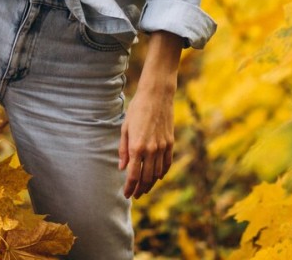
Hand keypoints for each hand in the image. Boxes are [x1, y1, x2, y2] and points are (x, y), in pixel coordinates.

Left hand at [118, 81, 174, 197]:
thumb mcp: (125, 128)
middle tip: (135, 195)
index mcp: (136, 146)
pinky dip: (162, 173)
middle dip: (139, 189)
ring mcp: (162, 147)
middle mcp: (150, 150)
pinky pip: (167, 163)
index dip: (129, 187)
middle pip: (146, 178)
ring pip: (157, 173)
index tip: (126, 194)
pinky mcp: (170, 143)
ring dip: (150, 184)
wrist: (157, 96)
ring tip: (144, 189)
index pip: (133, 175)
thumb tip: (122, 168)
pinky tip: (157, 177)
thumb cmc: (137, 109)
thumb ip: (123, 149)